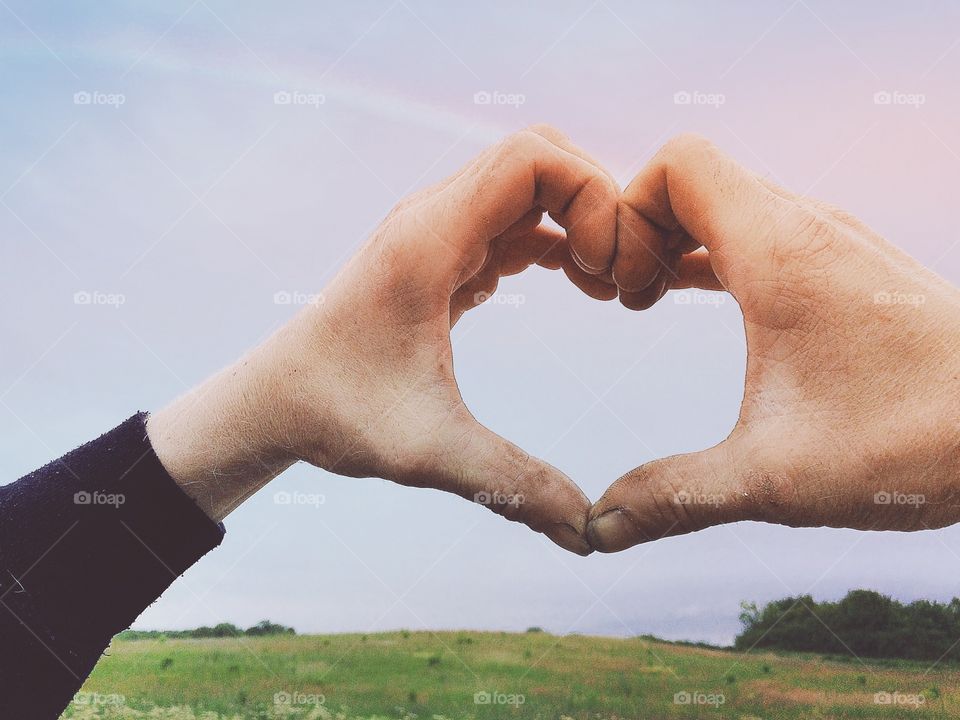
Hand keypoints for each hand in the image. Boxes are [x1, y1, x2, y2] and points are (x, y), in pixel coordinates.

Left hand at [148, 126, 620, 554]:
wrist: (276, 399)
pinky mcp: (442, 252)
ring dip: (580, 218)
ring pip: (530, 180)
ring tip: (606, 285)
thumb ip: (513, 487)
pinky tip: (578, 284)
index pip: (533, 156)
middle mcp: (432, 217)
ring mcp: (437, 230)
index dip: (592, 194)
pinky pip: (515, 216)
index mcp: (429, 240)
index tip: (606, 270)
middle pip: (541, 153)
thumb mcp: (430, 454)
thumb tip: (589, 535)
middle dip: (597, 200)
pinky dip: (558, 237)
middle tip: (618, 275)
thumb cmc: (338, 416)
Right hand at [588, 134, 959, 551]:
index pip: (676, 163)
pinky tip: (695, 299)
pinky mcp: (844, 263)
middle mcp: (805, 227)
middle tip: (627, 299)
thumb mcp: (773, 477)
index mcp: (778, 251)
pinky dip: (711, 249)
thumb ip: (673, 496)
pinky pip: (755, 226)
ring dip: (675, 237)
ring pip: (726, 198)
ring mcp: (829, 241)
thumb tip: (600, 529)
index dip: (626, 212)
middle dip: (640, 228)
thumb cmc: (911, 442)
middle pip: (693, 177)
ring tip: (649, 300)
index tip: (623, 288)